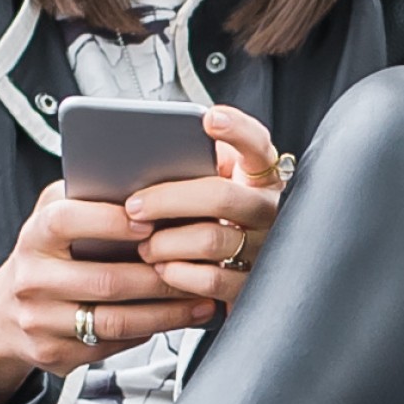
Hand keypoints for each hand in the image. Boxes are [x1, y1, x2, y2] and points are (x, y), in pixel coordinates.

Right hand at [0, 181, 211, 402]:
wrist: (4, 313)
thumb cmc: (48, 255)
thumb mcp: (55, 218)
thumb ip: (89, 199)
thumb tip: (151, 186)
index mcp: (34, 236)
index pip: (67, 222)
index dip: (110, 222)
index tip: (152, 223)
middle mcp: (32, 280)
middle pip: (106, 281)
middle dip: (161, 277)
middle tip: (199, 269)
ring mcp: (40, 322)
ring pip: (115, 321)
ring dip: (166, 313)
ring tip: (201, 301)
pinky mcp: (55, 354)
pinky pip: (112, 345)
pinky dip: (151, 332)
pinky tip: (177, 320)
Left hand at [126, 104, 285, 305]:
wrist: (238, 274)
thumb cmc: (212, 222)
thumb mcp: (211, 188)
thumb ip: (194, 166)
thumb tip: (147, 155)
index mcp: (259, 178)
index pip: (257, 145)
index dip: (237, 130)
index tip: (209, 119)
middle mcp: (268, 209)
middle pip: (221, 196)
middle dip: (169, 200)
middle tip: (134, 206)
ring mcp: (266, 248)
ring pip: (211, 239)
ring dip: (166, 243)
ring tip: (144, 245)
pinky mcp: (253, 285)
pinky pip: (212, 279)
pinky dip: (179, 274)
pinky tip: (163, 268)